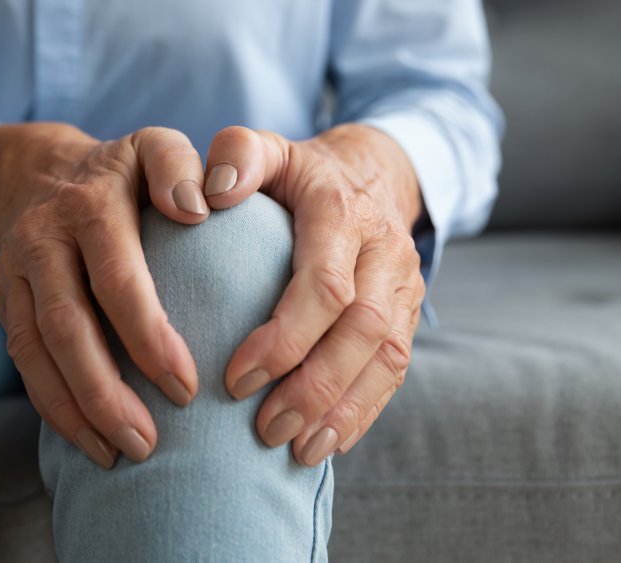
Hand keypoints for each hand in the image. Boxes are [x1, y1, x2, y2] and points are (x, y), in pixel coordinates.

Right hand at [0, 123, 210, 467]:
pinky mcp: (3, 300)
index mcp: (90, 205)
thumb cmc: (119, 170)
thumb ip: (179, 166)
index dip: (148, 337)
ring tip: (119, 455)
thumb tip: (199, 209)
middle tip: (149, 443)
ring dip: (76, 410)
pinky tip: (87, 440)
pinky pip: (22, 361)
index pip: (117, 280)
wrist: (35, 170)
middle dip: (106, 392)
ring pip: (36, 353)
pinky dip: (51, 406)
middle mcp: (45, 240)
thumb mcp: (153, 145)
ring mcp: (16, 273)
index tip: (186, 387)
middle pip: (68, 327)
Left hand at [205, 124, 425, 465]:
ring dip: (343, 410)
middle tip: (264, 429)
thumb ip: (238, 155)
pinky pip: (397, 370)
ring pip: (387, 358)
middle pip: (362, 330)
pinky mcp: (409, 314)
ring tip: (297, 451)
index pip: (325, 285)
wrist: (373, 173)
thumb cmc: (299, 172)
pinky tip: (328, 443)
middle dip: (314, 386)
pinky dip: (364, 411)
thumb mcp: (268, 148)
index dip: (285, 337)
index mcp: (343, 214)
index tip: (236, 378)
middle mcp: (383, 251)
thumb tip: (211, 192)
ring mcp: (404, 286)